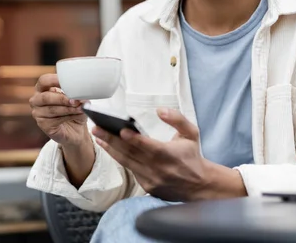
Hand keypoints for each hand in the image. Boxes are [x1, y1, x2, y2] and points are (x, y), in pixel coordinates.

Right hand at [29, 74, 90, 147]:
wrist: (75, 130)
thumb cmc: (74, 110)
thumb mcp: (77, 99)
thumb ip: (77, 95)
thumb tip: (81, 94)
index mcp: (43, 88)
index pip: (44, 81)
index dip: (55, 80)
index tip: (68, 82)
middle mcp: (37, 100)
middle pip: (46, 97)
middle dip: (62, 98)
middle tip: (75, 101)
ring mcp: (38, 113)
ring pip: (51, 109)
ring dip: (68, 109)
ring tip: (80, 109)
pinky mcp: (42, 124)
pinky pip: (54, 120)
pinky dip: (68, 117)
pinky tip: (76, 116)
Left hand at [92, 108, 245, 201]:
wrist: (199, 186)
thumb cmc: (192, 156)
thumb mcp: (191, 133)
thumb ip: (177, 119)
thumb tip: (160, 110)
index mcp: (169, 155)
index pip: (148, 146)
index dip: (134, 139)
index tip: (121, 130)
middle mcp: (158, 169)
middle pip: (131, 153)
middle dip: (111, 140)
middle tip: (96, 128)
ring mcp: (151, 179)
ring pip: (126, 162)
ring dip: (110, 149)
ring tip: (98, 137)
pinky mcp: (146, 186)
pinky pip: (130, 170)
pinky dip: (119, 158)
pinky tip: (109, 148)